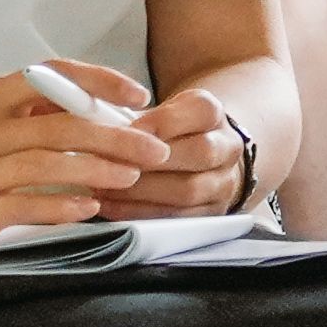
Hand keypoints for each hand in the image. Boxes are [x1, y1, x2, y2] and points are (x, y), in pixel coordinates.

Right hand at [0, 60, 171, 249]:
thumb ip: (31, 110)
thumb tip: (99, 107)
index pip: (50, 77)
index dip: (98, 81)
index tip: (137, 93)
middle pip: (58, 126)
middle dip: (115, 136)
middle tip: (154, 147)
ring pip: (45, 165)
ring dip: (96, 170)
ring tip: (132, 175)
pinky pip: (22, 206)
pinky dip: (60, 205)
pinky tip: (90, 206)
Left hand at [81, 83, 249, 222]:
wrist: (200, 153)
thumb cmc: (170, 131)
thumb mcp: (160, 108)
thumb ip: (136, 114)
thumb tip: (99, 126)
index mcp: (212, 113)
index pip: (198, 111)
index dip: (164, 122)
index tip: (129, 129)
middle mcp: (227, 147)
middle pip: (200, 153)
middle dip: (150, 161)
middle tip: (110, 163)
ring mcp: (223, 183)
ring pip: (189, 190)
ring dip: (142, 191)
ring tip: (105, 188)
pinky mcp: (211, 213)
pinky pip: (178, 217)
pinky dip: (141, 213)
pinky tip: (113, 207)